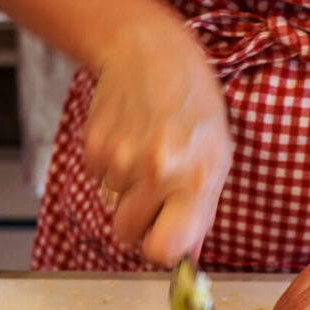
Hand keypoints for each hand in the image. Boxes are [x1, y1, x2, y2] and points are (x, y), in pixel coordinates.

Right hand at [84, 15, 232, 266]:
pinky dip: (109, 168)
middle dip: (139, 221)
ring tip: (144, 152)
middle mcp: (157, 173)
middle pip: (128, 234)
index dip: (160, 249)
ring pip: (111, 206)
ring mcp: (121, 160)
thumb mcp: (216, 158)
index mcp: (195, 180)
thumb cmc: (192, 106)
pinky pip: (97, 181)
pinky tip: (127, 138)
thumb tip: (187, 257)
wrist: (149, 51)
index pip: (163, 250)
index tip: (163, 238)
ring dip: (125, 190)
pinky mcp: (94, 147)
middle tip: (154, 192)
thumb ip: (201, 211)